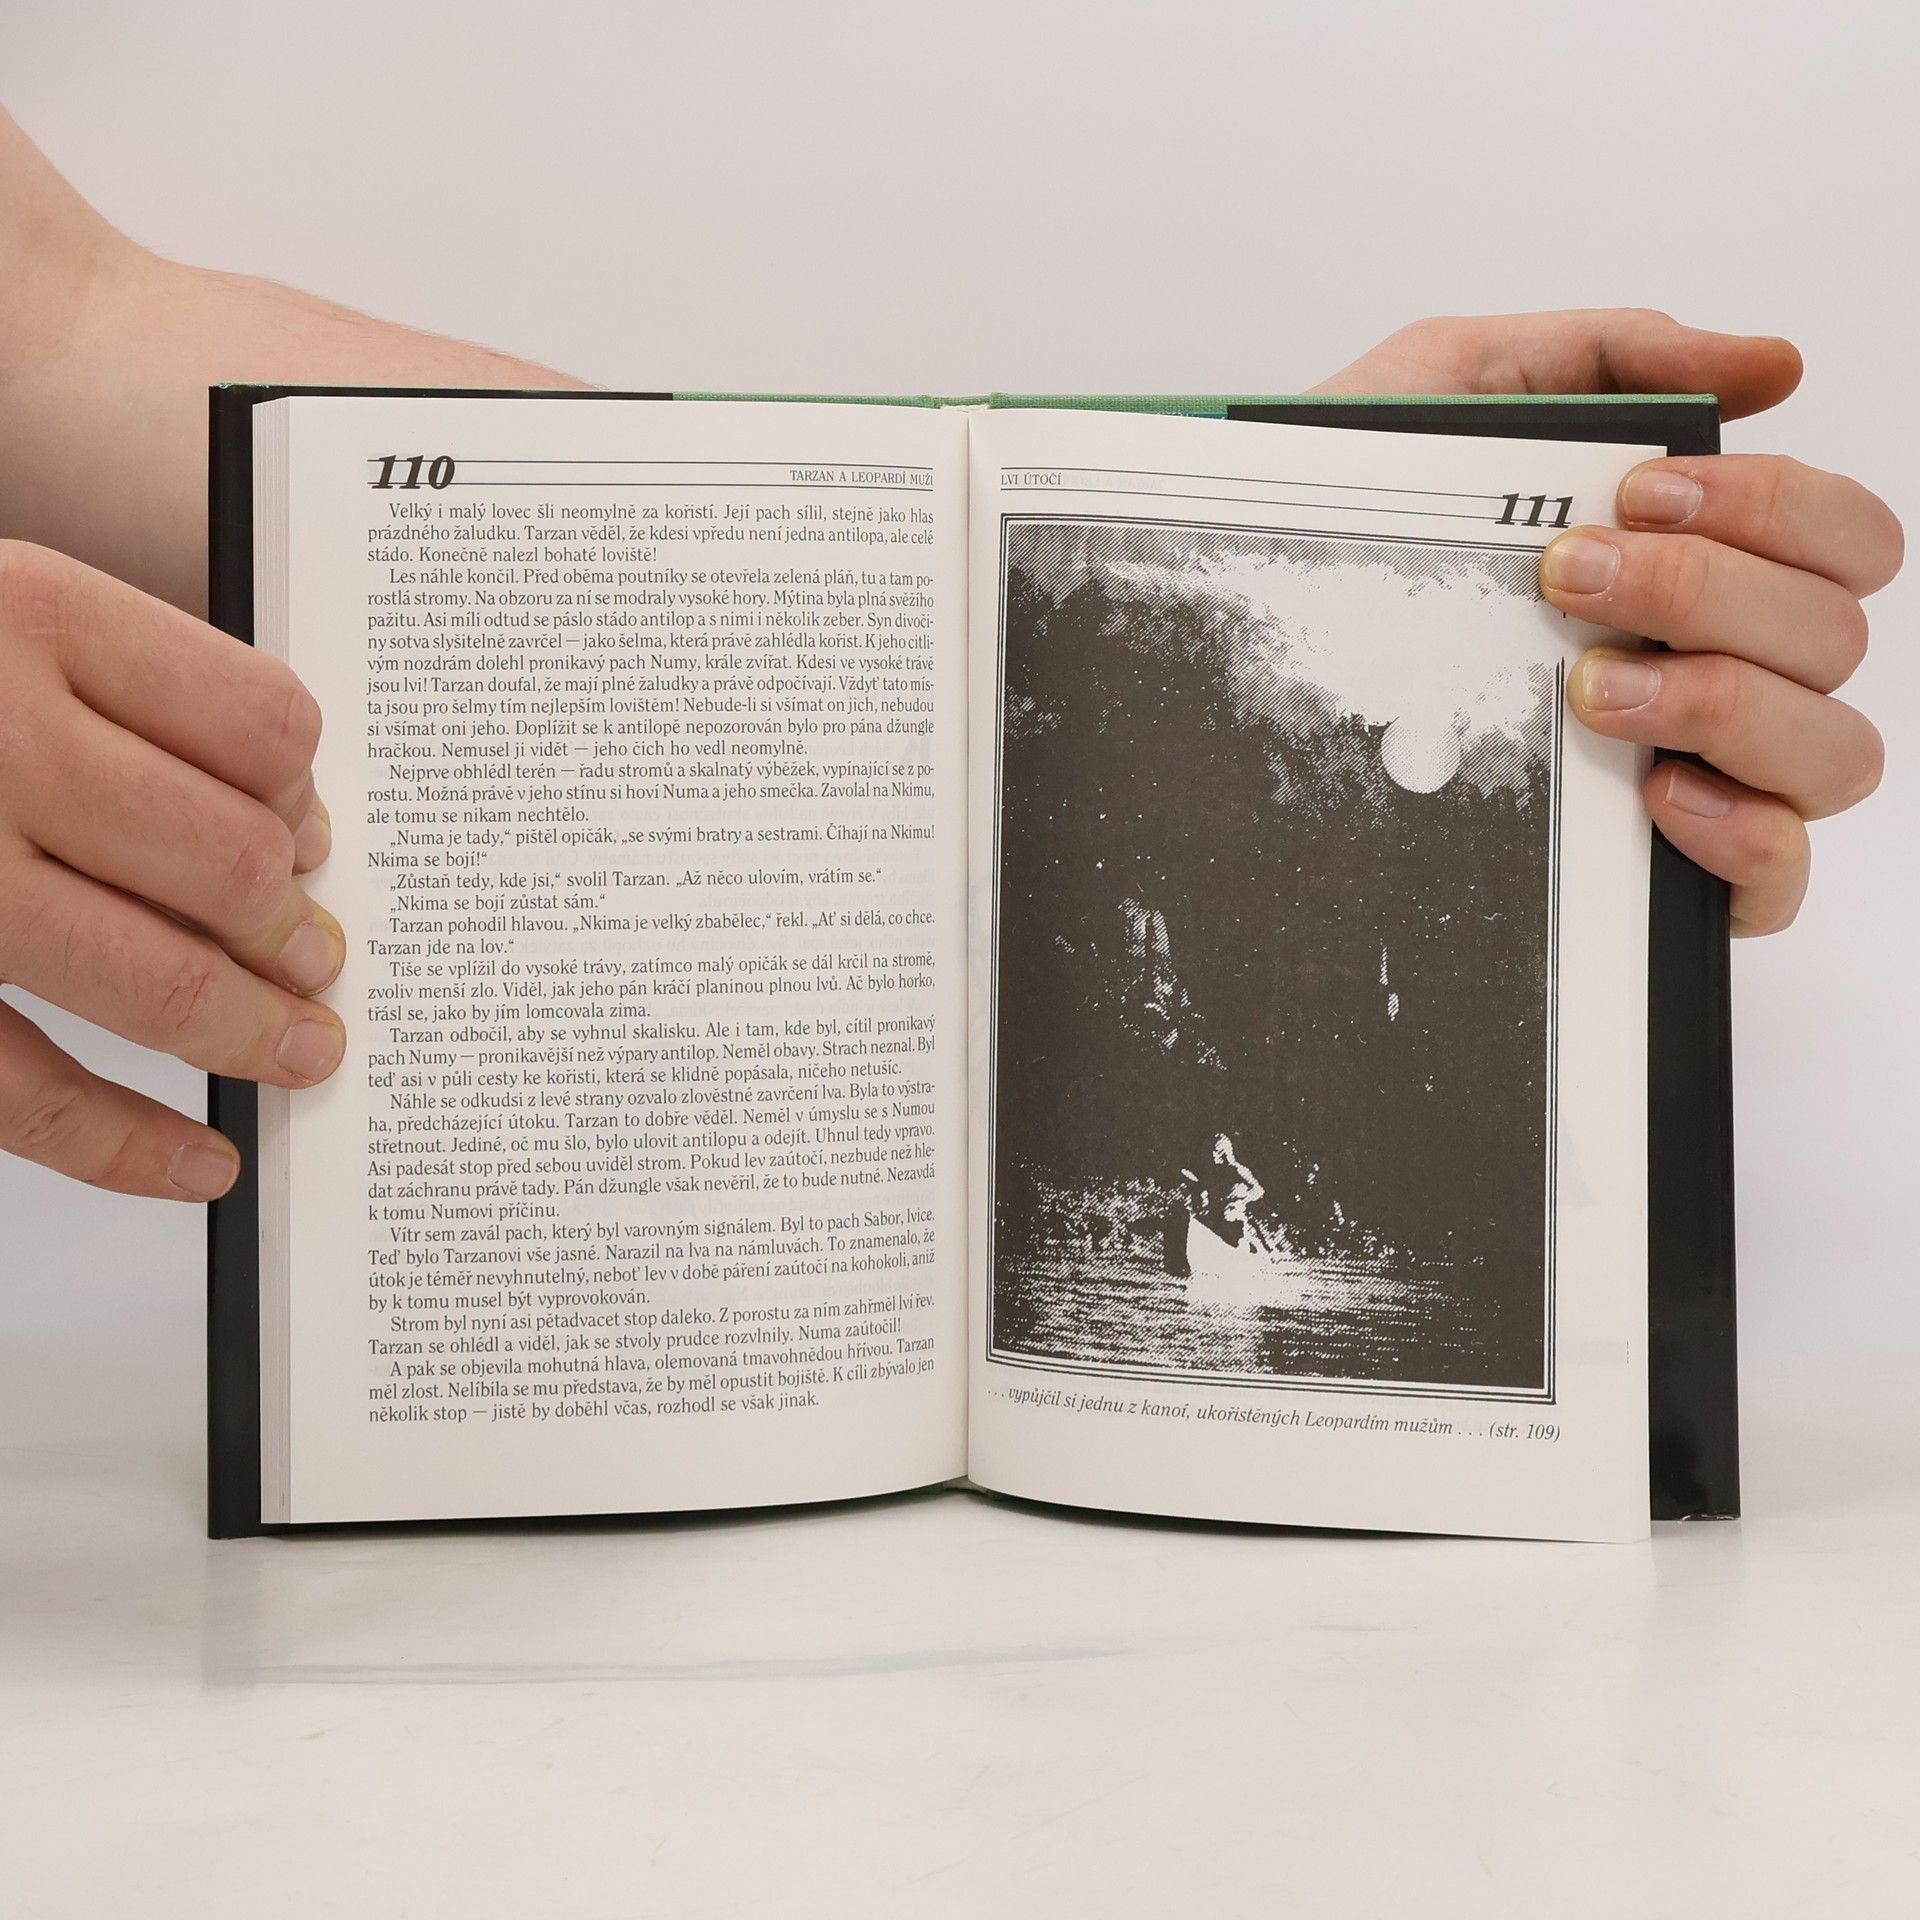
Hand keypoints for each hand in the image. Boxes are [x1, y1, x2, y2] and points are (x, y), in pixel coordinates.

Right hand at [0, 543, 343, 1198]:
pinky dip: (126, 1145)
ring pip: (157, 980)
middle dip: (293, 930)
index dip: (304, 799)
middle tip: (311, 958)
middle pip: (231, 861)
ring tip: (295, 1048)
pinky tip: (193, 1161)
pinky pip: (29, 1091)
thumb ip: (128, 689)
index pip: (261, 725)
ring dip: (251, 1031)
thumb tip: (289, 825)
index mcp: (32, 618)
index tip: (309, 841)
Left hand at [1314, 310, 1901, 933]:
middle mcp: (1720, 668)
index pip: (1838, 534)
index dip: (1770, 504)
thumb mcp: (1446, 397)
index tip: (1637, 494)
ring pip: (1834, 751)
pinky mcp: (1666, 878)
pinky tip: (1652, 790)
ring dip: (1724, 701)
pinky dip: (1744, 832)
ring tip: (1588, 689)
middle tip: (1573, 581)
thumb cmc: (1350, 536)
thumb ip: (1604, 354)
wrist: (1232, 649)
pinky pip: (1782, 874)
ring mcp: (1703, 776)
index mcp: (1696, 566)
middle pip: (1837, 632)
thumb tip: (1772, 364)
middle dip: (1713, 592)